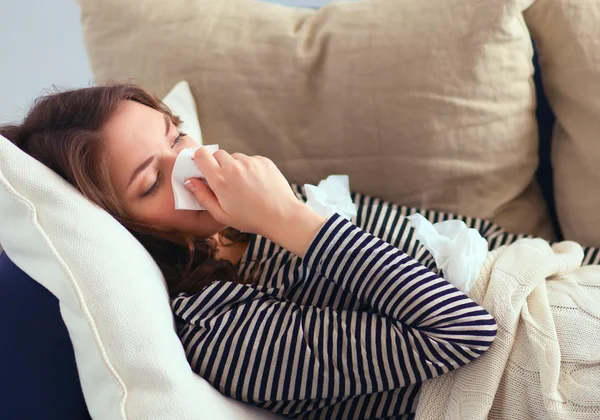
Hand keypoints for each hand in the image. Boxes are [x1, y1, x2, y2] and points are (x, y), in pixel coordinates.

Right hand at [185, 148, 325, 255]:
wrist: (281, 216)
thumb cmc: (250, 218)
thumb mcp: (221, 214)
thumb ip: (202, 196)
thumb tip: (189, 181)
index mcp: (220, 180)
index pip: (201, 154)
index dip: (200, 159)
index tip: (202, 167)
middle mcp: (234, 166)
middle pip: (217, 154)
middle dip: (218, 165)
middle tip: (225, 182)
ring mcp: (250, 162)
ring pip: (235, 157)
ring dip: (235, 167)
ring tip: (244, 185)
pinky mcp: (263, 161)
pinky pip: (250, 160)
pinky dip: (250, 168)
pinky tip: (256, 184)